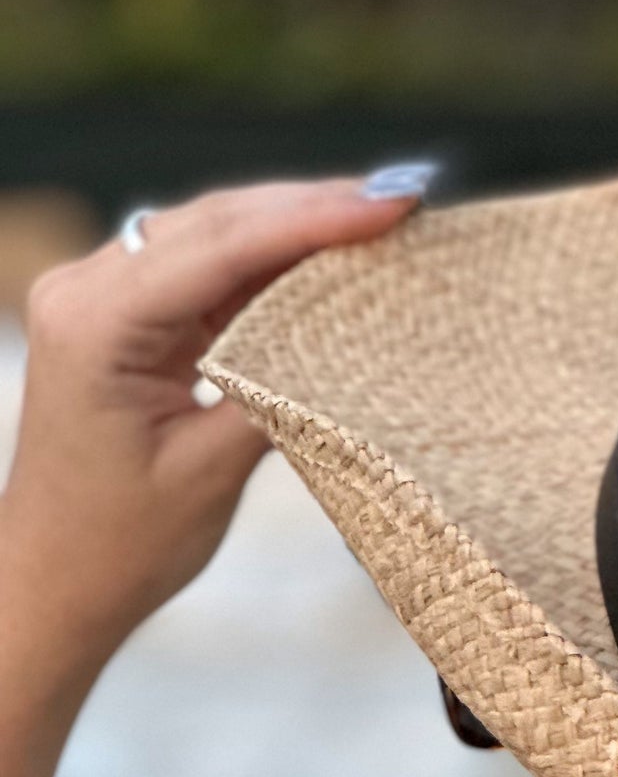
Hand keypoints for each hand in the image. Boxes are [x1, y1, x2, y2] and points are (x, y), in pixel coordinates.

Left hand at [0, 174, 428, 681]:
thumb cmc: (123, 542)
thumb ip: (274, 394)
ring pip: (209, 236)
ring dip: (291, 227)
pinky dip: (263, 264)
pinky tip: (321, 259)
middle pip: (213, 223)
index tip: (386, 207)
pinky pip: (200, 272)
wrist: (58, 577)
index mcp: (96, 324)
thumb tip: (348, 343)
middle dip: (308, 207)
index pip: (218, 250)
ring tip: (375, 219)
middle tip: (399, 199)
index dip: (310, 221)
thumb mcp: (210, 472)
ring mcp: (98, 298)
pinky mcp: (121, 317)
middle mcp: (85, 291)